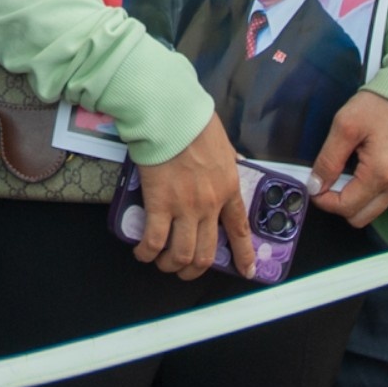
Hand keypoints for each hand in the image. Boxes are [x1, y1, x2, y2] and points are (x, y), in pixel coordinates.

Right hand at [132, 115, 253, 280]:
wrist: (170, 115)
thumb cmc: (194, 124)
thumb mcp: (224, 147)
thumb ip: (229, 163)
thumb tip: (232, 164)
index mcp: (228, 189)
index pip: (239, 231)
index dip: (243, 256)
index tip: (245, 271)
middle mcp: (209, 205)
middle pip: (206, 253)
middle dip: (195, 270)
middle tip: (186, 271)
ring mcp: (184, 208)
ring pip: (182, 254)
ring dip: (171, 265)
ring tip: (163, 263)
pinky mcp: (158, 204)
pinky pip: (154, 240)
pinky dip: (147, 253)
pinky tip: (142, 252)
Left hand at [308, 90, 387, 227]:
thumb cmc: (380, 104)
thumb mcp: (345, 125)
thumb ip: (328, 159)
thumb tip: (315, 185)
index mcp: (381, 175)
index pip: (346, 208)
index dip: (324, 200)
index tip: (315, 185)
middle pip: (361, 217)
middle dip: (340, 204)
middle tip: (330, 179)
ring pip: (375, 209)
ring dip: (358, 197)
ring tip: (350, 168)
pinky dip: (374, 189)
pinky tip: (368, 165)